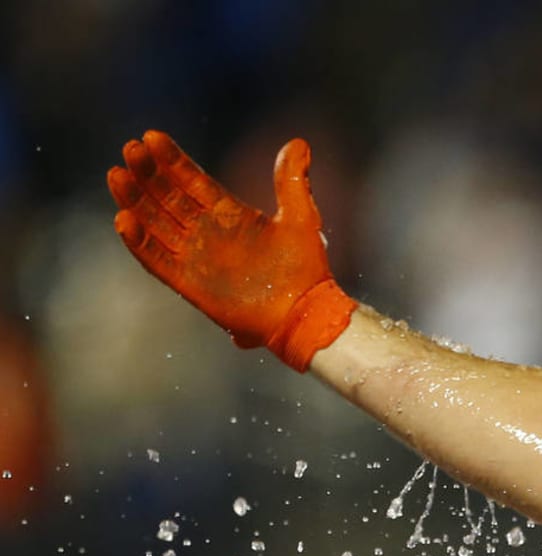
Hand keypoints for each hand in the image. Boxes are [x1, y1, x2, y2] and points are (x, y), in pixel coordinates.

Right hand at [107, 130, 355, 370]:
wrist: (305, 313)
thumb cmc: (306, 269)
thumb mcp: (300, 217)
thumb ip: (291, 180)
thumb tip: (299, 143)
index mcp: (228, 214)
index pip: (192, 180)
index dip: (172, 160)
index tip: (151, 136)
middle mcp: (206, 232)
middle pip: (167, 197)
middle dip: (148, 173)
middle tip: (131, 148)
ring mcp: (195, 257)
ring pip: (155, 223)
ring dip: (135, 200)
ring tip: (116, 174)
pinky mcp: (189, 283)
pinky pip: (156, 260)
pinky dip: (139, 242)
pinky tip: (123, 219)